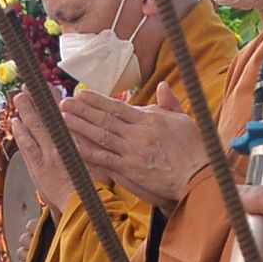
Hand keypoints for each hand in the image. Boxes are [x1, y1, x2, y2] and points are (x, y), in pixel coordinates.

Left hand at [58, 90, 210, 207]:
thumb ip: (169, 103)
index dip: (97, 100)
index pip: (118, 107)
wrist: (199, 175)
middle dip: (83, 110)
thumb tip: (161, 86)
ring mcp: (132, 152)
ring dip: (80, 126)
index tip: (82, 94)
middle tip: (65, 101)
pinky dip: (87, 151)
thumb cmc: (194, 148)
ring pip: (101, 136)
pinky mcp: (130, 170)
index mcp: (150, 119)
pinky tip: (73, 146)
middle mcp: (138, 133)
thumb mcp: (184, 119)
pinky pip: (104, 158)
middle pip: (105, 119)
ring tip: (63, 118)